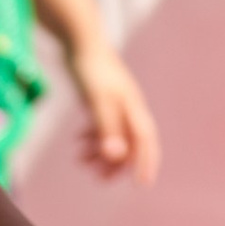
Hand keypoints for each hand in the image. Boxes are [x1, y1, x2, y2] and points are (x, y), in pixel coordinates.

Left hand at [68, 42, 159, 187]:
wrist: (81, 41)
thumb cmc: (91, 70)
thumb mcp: (97, 101)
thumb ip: (107, 128)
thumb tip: (117, 157)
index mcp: (133, 107)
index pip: (145, 140)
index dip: (146, 162)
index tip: (142, 184)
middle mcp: (129, 106)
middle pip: (130, 142)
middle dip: (117, 163)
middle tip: (99, 179)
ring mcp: (117, 101)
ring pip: (114, 134)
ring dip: (100, 151)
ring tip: (81, 161)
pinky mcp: (103, 97)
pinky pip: (103, 124)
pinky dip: (92, 136)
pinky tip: (78, 141)